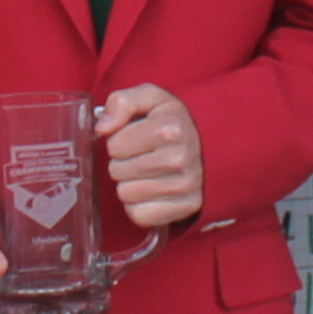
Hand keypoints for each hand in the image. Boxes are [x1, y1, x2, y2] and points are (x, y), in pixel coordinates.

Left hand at [96, 85, 201, 228]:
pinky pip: (139, 215)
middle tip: (142, 155)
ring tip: (148, 172)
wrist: (210, 144)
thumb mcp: (149, 98)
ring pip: (125, 194)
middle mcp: (178, 158)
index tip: (136, 138)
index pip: (114, 146)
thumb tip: (102, 128)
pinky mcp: (186, 208)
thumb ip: (121, 102)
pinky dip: (139, 206)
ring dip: (130, 184)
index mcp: (168, 128)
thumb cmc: (171, 121)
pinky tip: (152, 191)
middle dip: (124, 163)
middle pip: (117, 171)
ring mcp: (184, 186)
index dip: (120, 141)